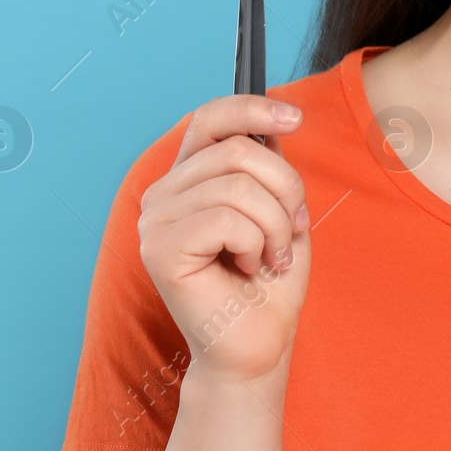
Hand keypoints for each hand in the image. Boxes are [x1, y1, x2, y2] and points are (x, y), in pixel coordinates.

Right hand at [138, 95, 312, 384]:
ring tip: (271, 255)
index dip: (253, 108)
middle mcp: (164, 193)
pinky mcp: (159, 249)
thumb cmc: (268, 279)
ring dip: (275, 224)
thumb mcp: (279, 208)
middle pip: (238, 150)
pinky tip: (248, 268)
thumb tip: (270, 125)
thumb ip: (266, 166)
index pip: (211, 117)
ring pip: (239, 186)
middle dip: (285, 188)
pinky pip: (227, 220)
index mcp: (190, 177)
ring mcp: (156, 220)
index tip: (295, 119)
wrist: (259, 342)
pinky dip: (256, 244)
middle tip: (292, 229)